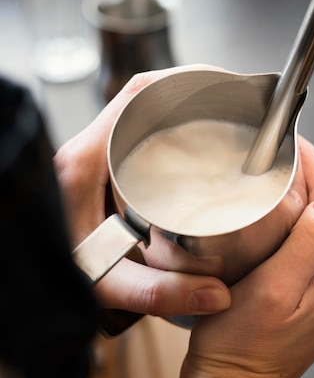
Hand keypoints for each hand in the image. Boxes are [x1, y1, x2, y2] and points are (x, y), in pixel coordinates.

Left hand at [54, 67, 232, 318]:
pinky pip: (128, 134)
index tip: (215, 87)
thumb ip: (155, 292)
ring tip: (212, 119)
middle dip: (186, 94)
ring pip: (134, 114)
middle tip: (224, 105)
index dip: (179, 83)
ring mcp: (88, 156)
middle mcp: (85, 151)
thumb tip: (215, 294)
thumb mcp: (103, 282)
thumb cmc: (49, 270)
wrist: (24, 276)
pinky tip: (182, 149)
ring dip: (172, 110)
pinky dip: (158, 131)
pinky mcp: (92, 169)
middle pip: (140, 98)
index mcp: (85, 162)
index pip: (134, 97)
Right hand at [179, 136, 313, 377]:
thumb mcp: (271, 291)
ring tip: (273, 180)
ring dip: (304, 201)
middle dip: (308, 178)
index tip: (289, 140)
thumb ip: (308, 244)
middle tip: (275, 156)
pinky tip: (278, 219)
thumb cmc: (238, 347)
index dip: (312, 163)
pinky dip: (300, 227)